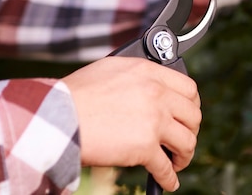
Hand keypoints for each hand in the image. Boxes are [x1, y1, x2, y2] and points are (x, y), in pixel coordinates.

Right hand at [61, 56, 200, 191]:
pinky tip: (167, 182)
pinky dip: (169, 179)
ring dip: (184, 155)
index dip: (192, 104)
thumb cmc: (75, 94)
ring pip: (187, 141)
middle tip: (183, 138)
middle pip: (193, 115)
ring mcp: (154, 119)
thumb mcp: (110, 70)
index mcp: (148, 71)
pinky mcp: (145, 146)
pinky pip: (166, 167)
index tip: (188, 114)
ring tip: (176, 161)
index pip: (188, 87)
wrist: (58, 115)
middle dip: (191, 130)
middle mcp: (156, 93)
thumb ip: (135, 78)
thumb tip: (148, 89)